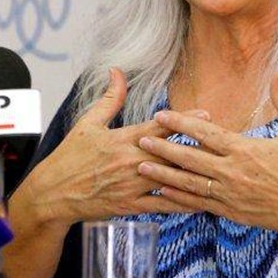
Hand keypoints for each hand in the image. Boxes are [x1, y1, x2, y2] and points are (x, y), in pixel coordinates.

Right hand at [20, 68, 203, 225]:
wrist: (53, 193)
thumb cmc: (69, 157)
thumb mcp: (87, 123)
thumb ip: (109, 99)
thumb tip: (117, 71)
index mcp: (122, 139)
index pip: (160, 126)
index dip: (185, 120)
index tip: (207, 115)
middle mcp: (131, 161)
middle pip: (173, 153)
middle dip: (199, 148)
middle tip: (224, 144)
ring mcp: (132, 185)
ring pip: (172, 180)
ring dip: (196, 176)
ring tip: (219, 172)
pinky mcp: (131, 206)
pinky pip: (163, 205)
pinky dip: (183, 203)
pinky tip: (202, 201)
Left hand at [136, 71, 277, 235]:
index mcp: (245, 150)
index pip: (205, 134)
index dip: (180, 123)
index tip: (160, 114)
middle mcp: (233, 173)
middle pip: (190, 159)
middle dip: (163, 148)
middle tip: (140, 140)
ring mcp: (231, 196)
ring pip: (190, 184)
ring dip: (164, 175)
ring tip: (142, 167)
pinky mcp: (233, 213)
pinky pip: (200, 204)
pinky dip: (180, 199)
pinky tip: (163, 194)